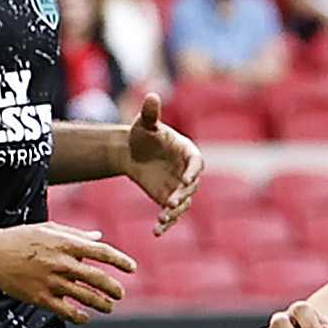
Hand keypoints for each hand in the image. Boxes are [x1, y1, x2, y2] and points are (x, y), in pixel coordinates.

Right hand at [0, 220, 140, 322]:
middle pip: (98, 278)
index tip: (132, 268)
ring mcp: (52, 281)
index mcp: (66, 243)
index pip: (102, 252)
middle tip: (120, 294)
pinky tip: (86, 317)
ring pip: (86, 297)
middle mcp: (62, 263)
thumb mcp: (49, 228)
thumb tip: (99, 237)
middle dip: (114, 288)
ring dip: (102, 304)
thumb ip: (76, 234)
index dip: (120, 261)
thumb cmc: (21, 238)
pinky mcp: (41, 297)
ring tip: (108, 307)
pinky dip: (80, 316)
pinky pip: (67, 311)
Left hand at [117, 90, 200, 231]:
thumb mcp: (145, 124)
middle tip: (170, 203)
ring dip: (175, 212)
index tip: (186, 182)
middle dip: (183, 196)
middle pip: (191, 187)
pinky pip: (171, 214)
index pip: (196, 164)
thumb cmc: (142, 134)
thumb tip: (152, 96)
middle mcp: (188, 172)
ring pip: (183, 204)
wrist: (131, 151)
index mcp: (188, 152)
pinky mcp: (169, 200)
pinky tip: (157, 231)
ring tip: (162, 219)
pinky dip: (166, 224)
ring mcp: (180, 188)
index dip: (192, 173)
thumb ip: (151, 113)